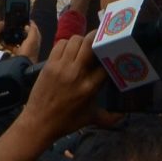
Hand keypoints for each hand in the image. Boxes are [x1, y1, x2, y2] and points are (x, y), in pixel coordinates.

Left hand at [8, 33, 109, 147]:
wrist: (39, 122)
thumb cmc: (66, 121)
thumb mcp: (90, 118)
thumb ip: (108, 117)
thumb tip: (122, 116)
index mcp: (89, 87)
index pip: (105, 62)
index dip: (110, 56)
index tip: (111, 56)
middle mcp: (77, 73)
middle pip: (90, 43)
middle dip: (96, 38)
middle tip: (98, 41)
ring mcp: (62, 67)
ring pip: (75, 40)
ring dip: (81, 41)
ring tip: (82, 48)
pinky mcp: (49, 64)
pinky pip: (60, 44)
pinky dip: (66, 44)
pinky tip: (68, 51)